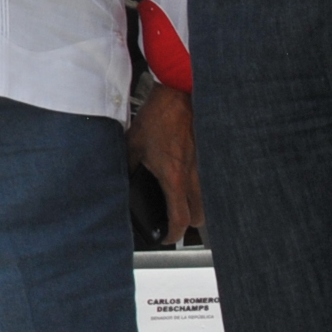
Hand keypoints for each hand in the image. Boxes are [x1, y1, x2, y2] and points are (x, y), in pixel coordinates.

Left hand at [130, 83, 204, 244]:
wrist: (178, 95)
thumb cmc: (159, 117)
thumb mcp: (134, 144)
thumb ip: (129, 165)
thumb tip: (122, 177)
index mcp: (175, 178)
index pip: (181, 220)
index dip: (173, 234)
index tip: (164, 236)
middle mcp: (194, 176)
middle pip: (201, 217)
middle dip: (189, 223)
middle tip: (173, 218)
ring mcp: (205, 166)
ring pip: (208, 199)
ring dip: (196, 204)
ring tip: (180, 199)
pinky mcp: (208, 156)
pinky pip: (209, 179)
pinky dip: (201, 185)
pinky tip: (187, 175)